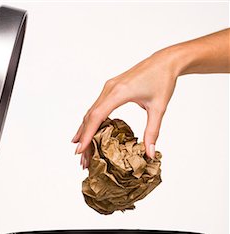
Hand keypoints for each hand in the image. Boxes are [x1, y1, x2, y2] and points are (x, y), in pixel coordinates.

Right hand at [72, 47, 178, 167]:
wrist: (165, 61)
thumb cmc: (163, 80)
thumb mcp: (159, 108)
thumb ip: (152, 132)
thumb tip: (150, 154)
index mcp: (119, 92)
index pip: (97, 116)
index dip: (87, 134)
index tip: (80, 149)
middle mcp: (109, 89)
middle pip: (90, 116)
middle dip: (84, 138)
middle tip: (81, 158)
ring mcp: (108, 88)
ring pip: (90, 112)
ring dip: (84, 131)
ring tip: (82, 150)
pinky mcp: (110, 89)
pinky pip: (96, 107)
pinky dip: (90, 122)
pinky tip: (86, 133)